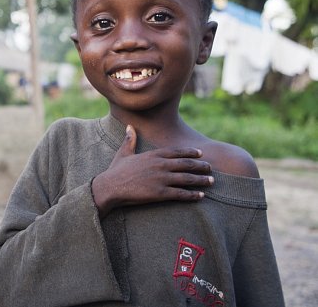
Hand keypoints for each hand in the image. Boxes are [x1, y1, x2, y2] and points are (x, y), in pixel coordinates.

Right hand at [91, 125, 213, 216]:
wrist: (110, 187)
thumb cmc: (116, 171)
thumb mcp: (124, 153)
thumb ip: (129, 140)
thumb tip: (129, 126)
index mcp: (153, 155)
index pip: (177, 151)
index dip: (190, 152)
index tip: (200, 153)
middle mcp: (160, 165)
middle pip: (186, 164)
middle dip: (200, 166)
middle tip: (210, 168)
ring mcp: (161, 179)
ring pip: (187, 179)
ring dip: (201, 180)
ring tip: (211, 181)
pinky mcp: (160, 193)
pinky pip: (181, 194)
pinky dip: (192, 195)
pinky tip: (201, 196)